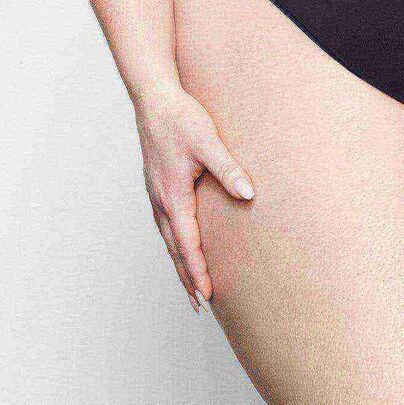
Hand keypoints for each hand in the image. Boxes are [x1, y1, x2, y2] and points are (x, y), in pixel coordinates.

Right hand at [133, 83, 254, 309]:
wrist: (153, 98)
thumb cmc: (180, 119)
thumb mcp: (208, 142)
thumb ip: (228, 169)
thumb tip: (249, 194)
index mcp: (172, 195)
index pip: (187, 244)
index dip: (197, 272)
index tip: (206, 297)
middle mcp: (160, 200)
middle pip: (174, 249)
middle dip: (187, 277)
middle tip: (200, 306)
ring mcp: (156, 193)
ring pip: (168, 238)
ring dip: (180, 262)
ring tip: (192, 285)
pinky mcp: (157, 185)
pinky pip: (166, 223)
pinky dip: (174, 242)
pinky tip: (182, 244)